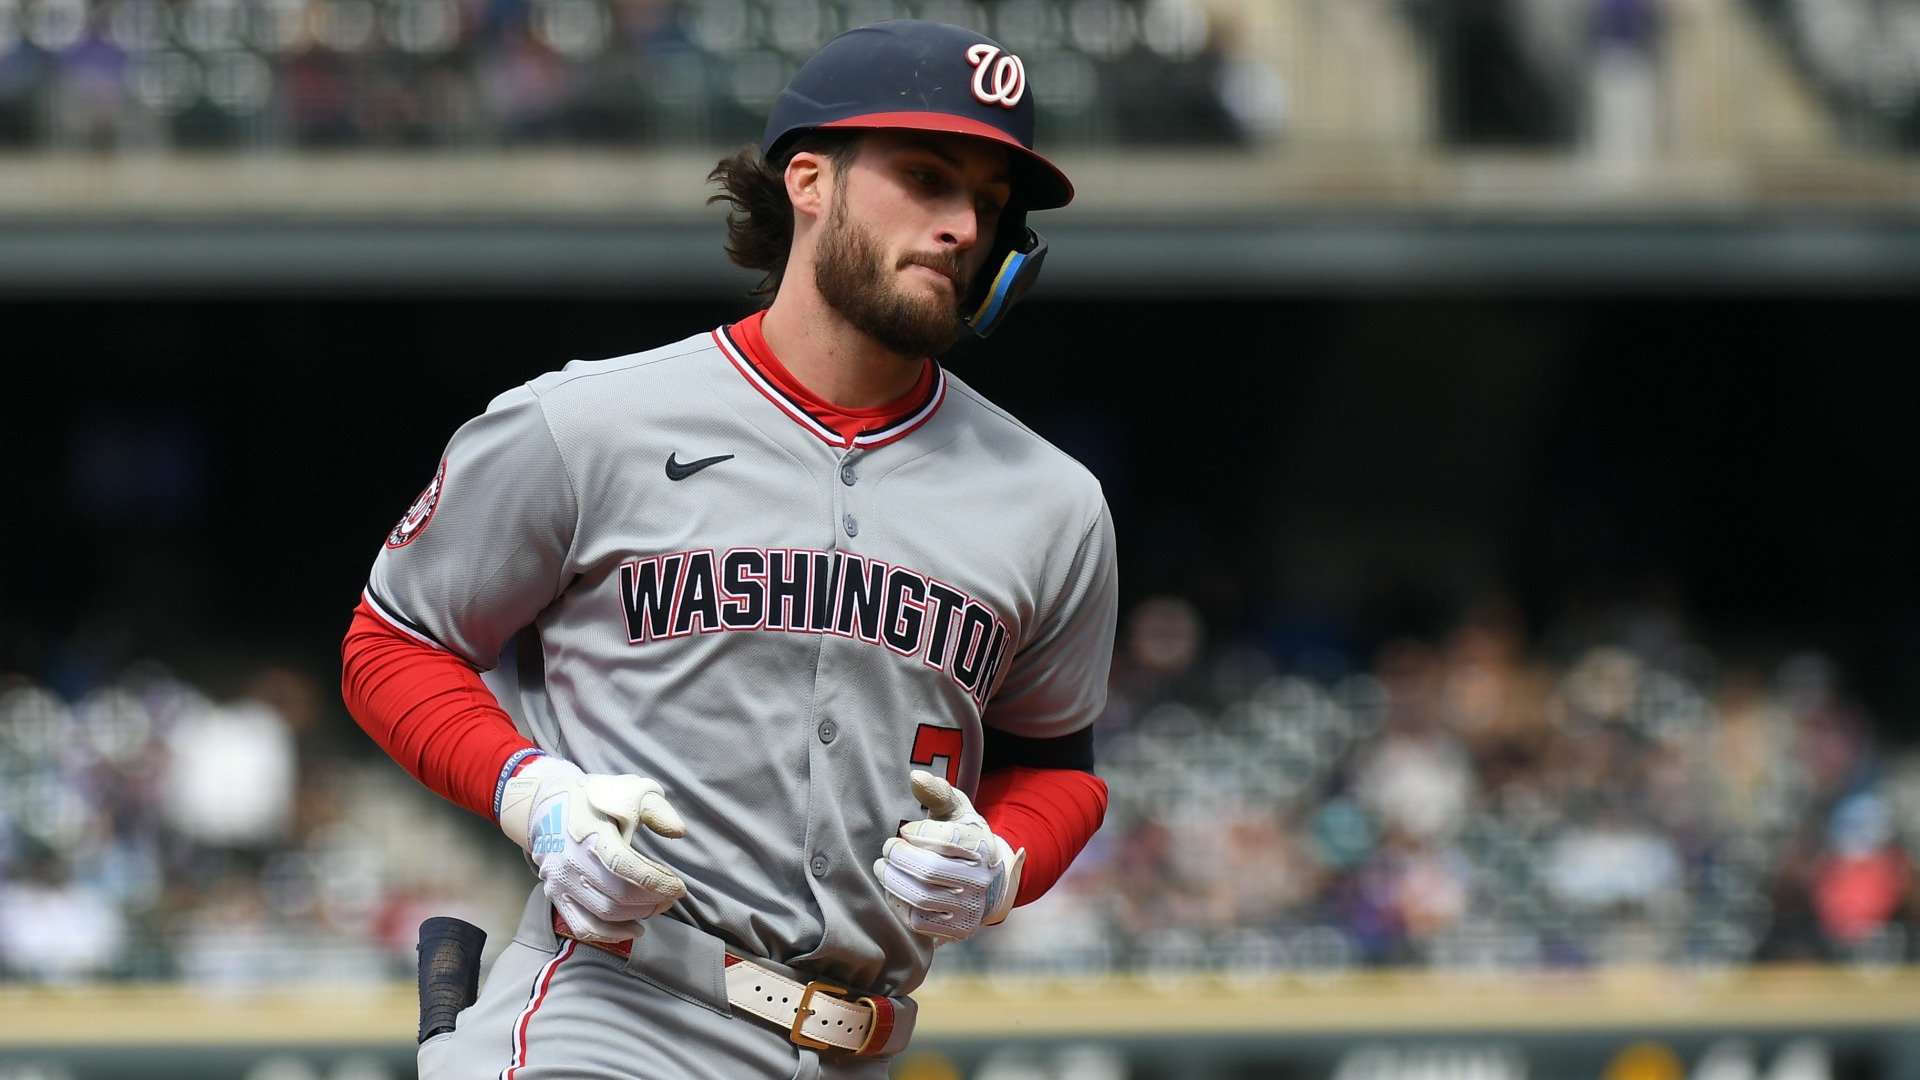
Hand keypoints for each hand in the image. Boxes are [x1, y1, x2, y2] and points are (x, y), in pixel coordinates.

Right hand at [497, 755, 687, 943]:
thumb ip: (656, 809)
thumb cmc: (594, 799)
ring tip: (657, 907)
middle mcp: (572, 862)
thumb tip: (678, 832)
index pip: (626, 867)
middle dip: (652, 901)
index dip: (657, 882)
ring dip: (637, 916)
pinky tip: (634, 929)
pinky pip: (582, 926)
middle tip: (671, 897)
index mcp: (591, 835)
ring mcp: (561, 882)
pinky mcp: (556, 895)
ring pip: (604, 914)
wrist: (545, 805)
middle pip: (618, 896)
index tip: (679, 887)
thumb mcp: (628, 791)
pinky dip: (609, 935)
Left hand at [873, 770, 1024, 942]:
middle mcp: (982, 880)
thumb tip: (915, 777)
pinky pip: (917, 921)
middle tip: (887, 849)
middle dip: (898, 857)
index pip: (945, 839)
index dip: (917, 834)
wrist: (991, 883)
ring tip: (882, 868)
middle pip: (929, 870)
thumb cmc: (965, 839)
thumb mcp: (958, 811)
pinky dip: (898, 904)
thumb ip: (938, 792)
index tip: (905, 831)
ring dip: (893, 880)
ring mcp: (971, 908)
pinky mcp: (957, 930)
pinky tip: (893, 889)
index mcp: (983, 846)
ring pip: (921, 896)